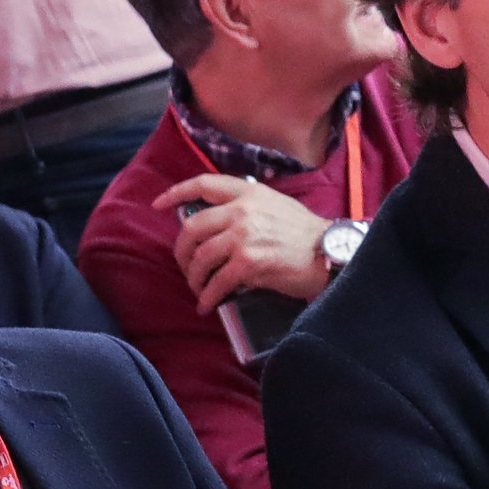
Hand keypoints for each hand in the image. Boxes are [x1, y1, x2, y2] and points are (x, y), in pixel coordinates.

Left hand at [155, 173, 333, 307]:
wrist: (330, 252)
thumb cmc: (304, 233)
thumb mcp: (275, 205)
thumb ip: (246, 207)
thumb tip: (216, 225)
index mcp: (248, 192)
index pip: (204, 184)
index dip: (176, 193)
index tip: (159, 205)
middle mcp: (242, 210)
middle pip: (192, 227)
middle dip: (182, 251)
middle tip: (186, 266)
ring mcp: (244, 236)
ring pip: (200, 257)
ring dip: (194, 277)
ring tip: (198, 289)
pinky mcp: (249, 262)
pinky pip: (216, 282)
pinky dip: (207, 296)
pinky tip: (207, 305)